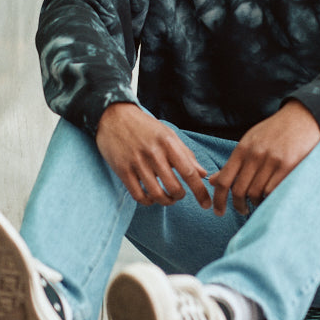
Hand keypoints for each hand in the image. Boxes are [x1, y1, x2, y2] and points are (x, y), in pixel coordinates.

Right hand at [95, 102, 211, 208]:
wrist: (114, 116)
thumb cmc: (144, 126)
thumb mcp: (168, 134)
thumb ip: (186, 154)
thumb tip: (203, 173)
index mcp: (168, 142)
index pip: (189, 172)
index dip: (200, 191)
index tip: (206, 203)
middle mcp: (153, 153)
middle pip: (173, 187)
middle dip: (180, 197)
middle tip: (179, 195)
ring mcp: (137, 162)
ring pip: (156, 194)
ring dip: (165, 201)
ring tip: (167, 198)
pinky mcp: (122, 170)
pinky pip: (138, 195)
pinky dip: (148, 201)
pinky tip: (151, 197)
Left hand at [208, 101, 319, 215]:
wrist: (302, 117)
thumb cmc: (274, 131)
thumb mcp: (250, 141)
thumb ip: (233, 162)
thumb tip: (212, 181)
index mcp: (242, 149)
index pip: (224, 180)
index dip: (218, 199)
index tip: (218, 211)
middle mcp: (255, 155)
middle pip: (239, 190)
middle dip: (238, 206)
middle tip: (242, 210)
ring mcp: (272, 160)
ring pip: (256, 193)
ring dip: (255, 204)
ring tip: (259, 203)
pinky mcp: (288, 165)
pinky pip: (273, 191)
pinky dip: (270, 199)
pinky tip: (271, 198)